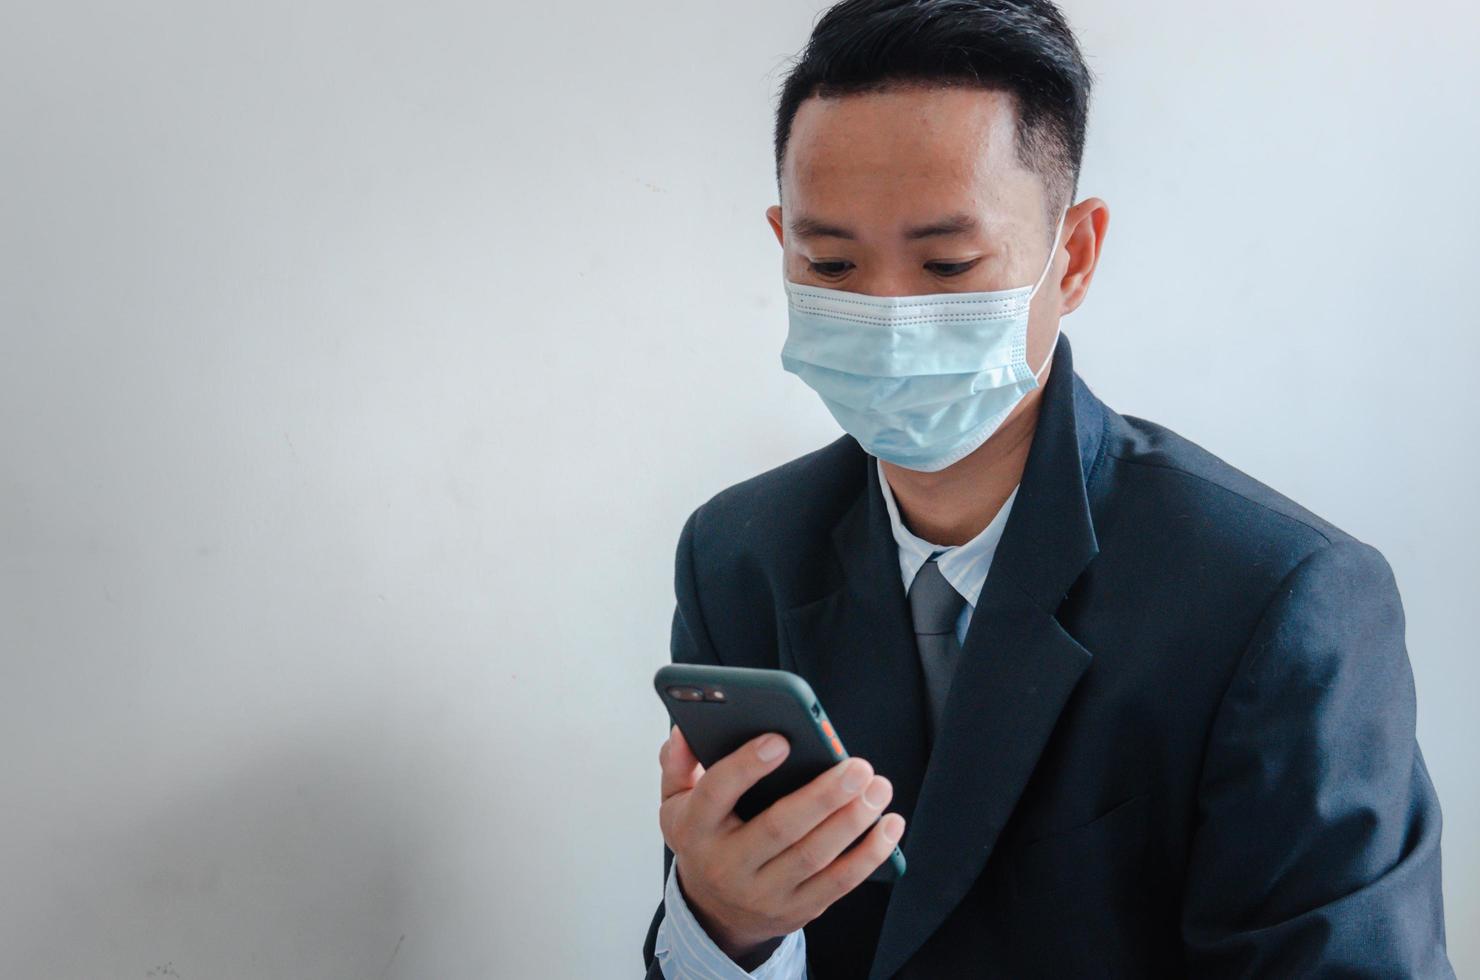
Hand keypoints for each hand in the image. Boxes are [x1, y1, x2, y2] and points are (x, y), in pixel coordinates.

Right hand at [657, 724, 905, 963]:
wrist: (715, 911)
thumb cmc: (705, 839)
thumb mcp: (677, 802)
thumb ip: (678, 763)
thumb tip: (683, 730)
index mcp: (695, 829)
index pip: (716, 794)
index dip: (747, 766)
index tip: (781, 738)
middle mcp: (727, 865)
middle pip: (779, 829)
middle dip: (823, 796)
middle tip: (857, 766)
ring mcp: (763, 893)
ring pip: (814, 856)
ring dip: (853, 820)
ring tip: (878, 787)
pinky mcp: (796, 910)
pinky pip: (839, 883)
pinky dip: (869, 854)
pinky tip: (889, 825)